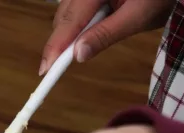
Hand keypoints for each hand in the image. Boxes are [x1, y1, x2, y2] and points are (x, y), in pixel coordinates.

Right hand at [40, 0, 172, 74]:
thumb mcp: (138, 16)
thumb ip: (106, 34)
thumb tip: (78, 55)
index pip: (69, 22)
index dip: (54, 47)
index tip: (45, 70)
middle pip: (62, 19)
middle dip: (60, 44)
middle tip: (54, 71)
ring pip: (66, 16)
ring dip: (68, 37)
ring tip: (75, 53)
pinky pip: (74, 12)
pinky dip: (76, 27)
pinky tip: (86, 36)